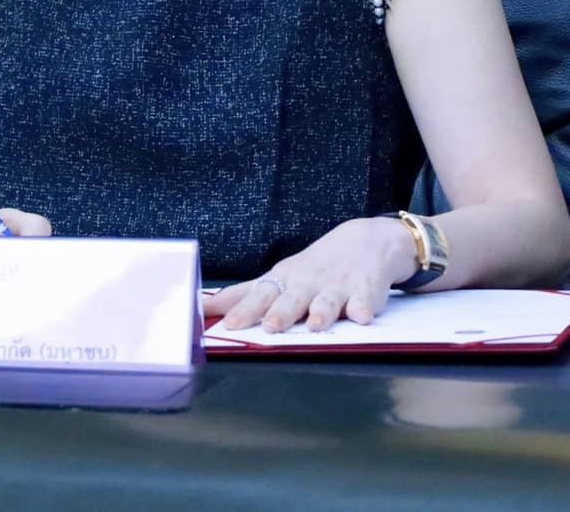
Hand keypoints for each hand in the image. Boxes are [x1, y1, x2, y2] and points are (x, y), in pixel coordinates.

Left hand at [204, 216, 417, 331]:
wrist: (362, 242)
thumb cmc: (312, 267)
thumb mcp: (277, 277)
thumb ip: (244, 295)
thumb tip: (204, 307)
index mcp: (281, 281)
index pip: (256, 295)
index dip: (240, 309)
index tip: (224, 322)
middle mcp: (305, 283)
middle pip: (289, 299)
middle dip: (278, 312)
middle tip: (270, 328)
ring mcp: (335, 287)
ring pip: (326, 301)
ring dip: (320, 311)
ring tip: (314, 324)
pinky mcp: (364, 291)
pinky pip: (363, 301)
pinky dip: (363, 309)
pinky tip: (361, 317)